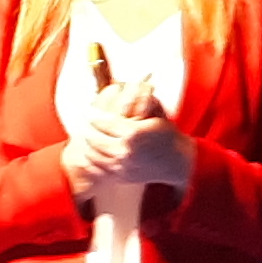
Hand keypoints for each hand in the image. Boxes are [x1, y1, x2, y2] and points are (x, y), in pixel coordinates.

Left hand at [63, 88, 191, 203]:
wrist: (176, 161)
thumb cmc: (166, 135)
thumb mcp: (153, 114)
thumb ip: (136, 102)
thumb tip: (119, 86)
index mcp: (133, 133)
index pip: (103, 122)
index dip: (93, 115)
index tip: (88, 111)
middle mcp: (125, 151)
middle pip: (95, 138)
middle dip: (87, 129)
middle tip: (85, 122)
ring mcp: (122, 166)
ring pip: (94, 154)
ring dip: (88, 143)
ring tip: (86, 135)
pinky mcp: (122, 176)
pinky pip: (99, 169)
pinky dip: (91, 160)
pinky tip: (90, 152)